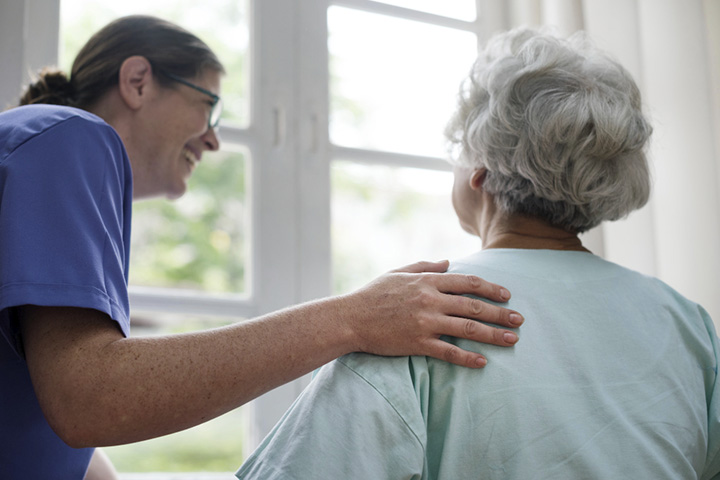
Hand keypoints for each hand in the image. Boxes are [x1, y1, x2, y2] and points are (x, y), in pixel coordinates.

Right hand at [346, 260, 522, 367]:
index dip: (491, 288)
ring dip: (493, 334)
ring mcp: (425, 322)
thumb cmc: (372, 294)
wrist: (350, 318)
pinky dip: (467, 358)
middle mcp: (430, 300)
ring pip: (467, 328)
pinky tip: (482, 362)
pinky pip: (448, 351)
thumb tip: (448, 262)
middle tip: (519, 319)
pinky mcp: (418, 342)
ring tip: (512, 339)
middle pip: (474, 305)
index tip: (506, 295)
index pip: (468, 282)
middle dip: (500, 313)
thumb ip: (425, 266)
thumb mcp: (398, 272)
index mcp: (427, 281)